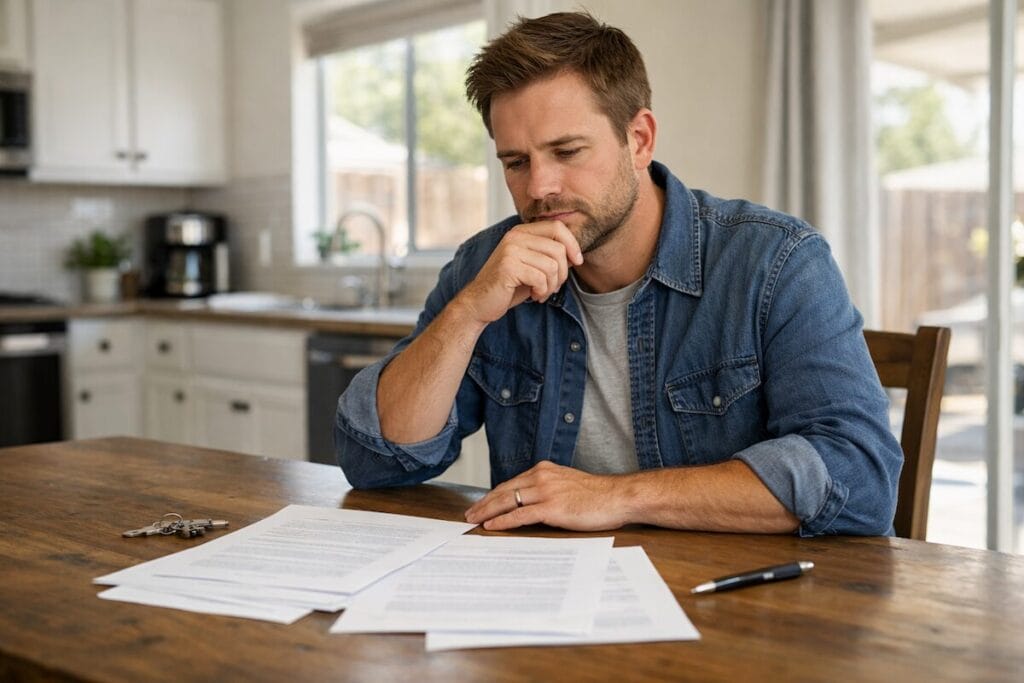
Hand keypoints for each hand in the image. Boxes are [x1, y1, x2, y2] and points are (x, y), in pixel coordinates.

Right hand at [455, 221, 582, 324]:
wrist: (480, 303)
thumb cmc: (509, 286)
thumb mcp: (532, 266)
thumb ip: (549, 256)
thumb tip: (576, 254)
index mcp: (521, 232)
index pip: (557, 227)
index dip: (573, 244)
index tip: (577, 262)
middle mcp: (515, 237)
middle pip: (558, 249)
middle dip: (562, 273)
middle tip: (553, 286)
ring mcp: (510, 250)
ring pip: (552, 266)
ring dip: (551, 285)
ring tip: (541, 292)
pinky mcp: (508, 267)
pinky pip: (540, 278)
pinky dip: (542, 291)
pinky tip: (534, 295)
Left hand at [464, 461, 627, 531]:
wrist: (618, 497)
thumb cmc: (598, 495)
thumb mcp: (568, 484)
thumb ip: (549, 489)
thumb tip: (533, 503)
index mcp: (544, 470)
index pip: (511, 483)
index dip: (493, 495)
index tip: (481, 504)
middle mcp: (541, 477)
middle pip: (504, 491)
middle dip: (483, 503)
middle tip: (469, 514)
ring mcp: (546, 492)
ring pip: (508, 502)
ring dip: (487, 512)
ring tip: (473, 521)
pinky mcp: (552, 507)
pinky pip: (520, 515)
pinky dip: (503, 521)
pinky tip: (491, 526)